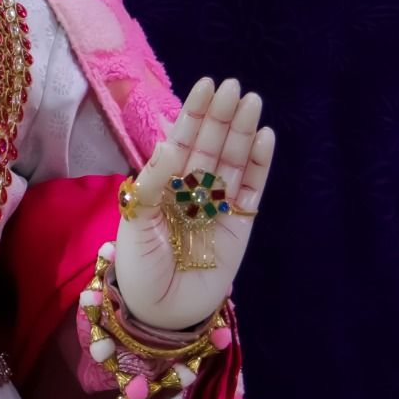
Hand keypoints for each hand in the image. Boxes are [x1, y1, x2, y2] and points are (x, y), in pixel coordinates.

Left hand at [113, 77, 273, 333]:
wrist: (160, 312)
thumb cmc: (139, 269)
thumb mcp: (134, 223)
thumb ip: (152, 184)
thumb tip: (171, 143)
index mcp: (165, 185)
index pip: (183, 141)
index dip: (195, 114)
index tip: (206, 85)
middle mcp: (193, 191)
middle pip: (212, 146)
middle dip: (222, 116)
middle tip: (234, 87)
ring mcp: (219, 207)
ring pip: (234, 162)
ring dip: (243, 132)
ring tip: (252, 102)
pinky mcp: (241, 225)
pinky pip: (253, 190)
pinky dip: (260, 165)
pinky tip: (264, 137)